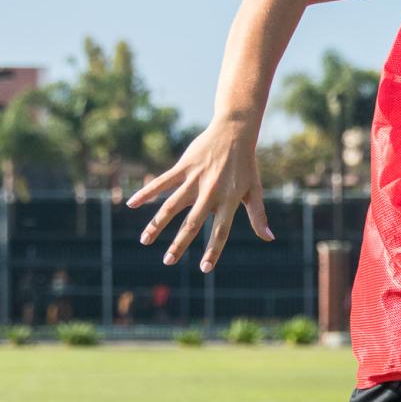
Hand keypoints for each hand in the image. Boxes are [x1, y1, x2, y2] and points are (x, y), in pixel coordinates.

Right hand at [127, 122, 274, 272]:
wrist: (234, 132)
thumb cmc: (246, 165)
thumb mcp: (255, 191)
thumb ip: (258, 216)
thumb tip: (269, 239)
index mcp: (229, 201)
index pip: (220, 232)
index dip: (213, 251)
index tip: (204, 269)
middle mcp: (210, 193)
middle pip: (192, 224)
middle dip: (179, 244)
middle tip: (167, 261)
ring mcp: (195, 180)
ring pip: (172, 206)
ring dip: (157, 224)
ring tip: (145, 241)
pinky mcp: (183, 167)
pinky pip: (162, 183)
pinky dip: (146, 193)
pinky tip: (131, 204)